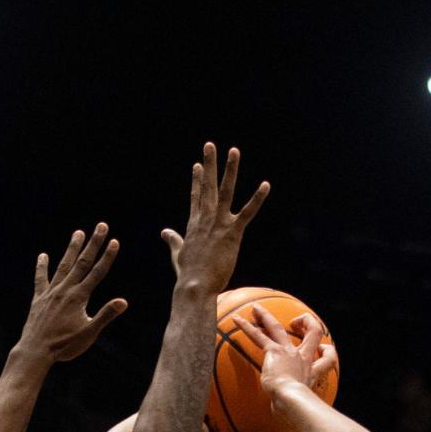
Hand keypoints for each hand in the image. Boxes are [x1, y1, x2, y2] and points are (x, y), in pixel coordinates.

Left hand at [19, 225, 126, 364]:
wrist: (35, 351)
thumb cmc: (64, 346)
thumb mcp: (89, 333)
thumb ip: (105, 315)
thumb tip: (123, 302)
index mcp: (79, 297)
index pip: (97, 272)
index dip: (107, 256)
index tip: (115, 241)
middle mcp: (65, 290)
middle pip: (82, 262)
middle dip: (93, 243)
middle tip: (101, 226)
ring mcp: (51, 292)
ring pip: (64, 265)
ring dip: (72, 249)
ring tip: (78, 233)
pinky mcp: (39, 299)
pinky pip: (41, 279)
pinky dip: (42, 267)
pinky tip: (43, 255)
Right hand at [165, 143, 269, 293]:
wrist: (194, 286)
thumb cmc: (187, 274)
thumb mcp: (178, 254)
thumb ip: (173, 240)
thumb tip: (164, 232)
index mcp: (194, 224)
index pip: (196, 197)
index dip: (196, 180)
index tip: (197, 165)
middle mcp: (205, 219)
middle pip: (207, 186)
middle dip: (209, 165)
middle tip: (210, 145)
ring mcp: (218, 224)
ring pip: (225, 191)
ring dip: (229, 170)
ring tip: (233, 151)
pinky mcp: (232, 233)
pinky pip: (247, 212)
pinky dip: (257, 198)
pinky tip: (265, 185)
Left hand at [241, 306, 336, 402]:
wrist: (292, 401)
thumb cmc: (297, 408)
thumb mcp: (303, 406)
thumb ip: (297, 407)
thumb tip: (287, 417)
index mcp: (312, 371)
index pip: (328, 357)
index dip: (327, 351)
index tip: (322, 350)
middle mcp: (303, 358)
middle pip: (314, 332)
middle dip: (306, 322)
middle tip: (295, 322)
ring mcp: (288, 352)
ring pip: (278, 328)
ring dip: (266, 317)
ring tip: (255, 308)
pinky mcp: (274, 352)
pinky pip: (259, 335)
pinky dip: (247, 327)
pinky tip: (236, 320)